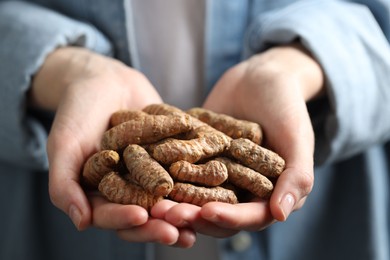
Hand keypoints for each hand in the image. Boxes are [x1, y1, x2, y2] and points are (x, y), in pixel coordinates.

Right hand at [31, 47, 194, 245]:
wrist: (104, 80)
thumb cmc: (78, 111)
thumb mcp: (65, 145)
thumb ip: (64, 184)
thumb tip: (81, 223)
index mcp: (100, 194)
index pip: (111, 215)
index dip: (124, 219)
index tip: (141, 217)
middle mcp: (128, 188)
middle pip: (144, 214)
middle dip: (160, 223)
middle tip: (178, 230)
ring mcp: (151, 174)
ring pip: (168, 198)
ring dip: (184, 210)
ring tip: (201, 218)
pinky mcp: (171, 158)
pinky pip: (185, 170)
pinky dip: (200, 178)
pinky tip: (218, 183)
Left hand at [159, 43, 323, 234]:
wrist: (259, 77)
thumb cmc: (285, 105)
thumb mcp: (296, 136)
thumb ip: (297, 175)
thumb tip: (281, 215)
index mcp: (268, 194)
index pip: (249, 217)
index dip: (228, 218)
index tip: (205, 213)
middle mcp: (241, 191)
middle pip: (216, 212)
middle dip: (193, 216)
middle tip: (167, 213)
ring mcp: (217, 176)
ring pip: (194, 197)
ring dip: (174, 202)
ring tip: (153, 202)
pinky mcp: (197, 160)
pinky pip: (180, 171)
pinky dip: (165, 175)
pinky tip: (145, 173)